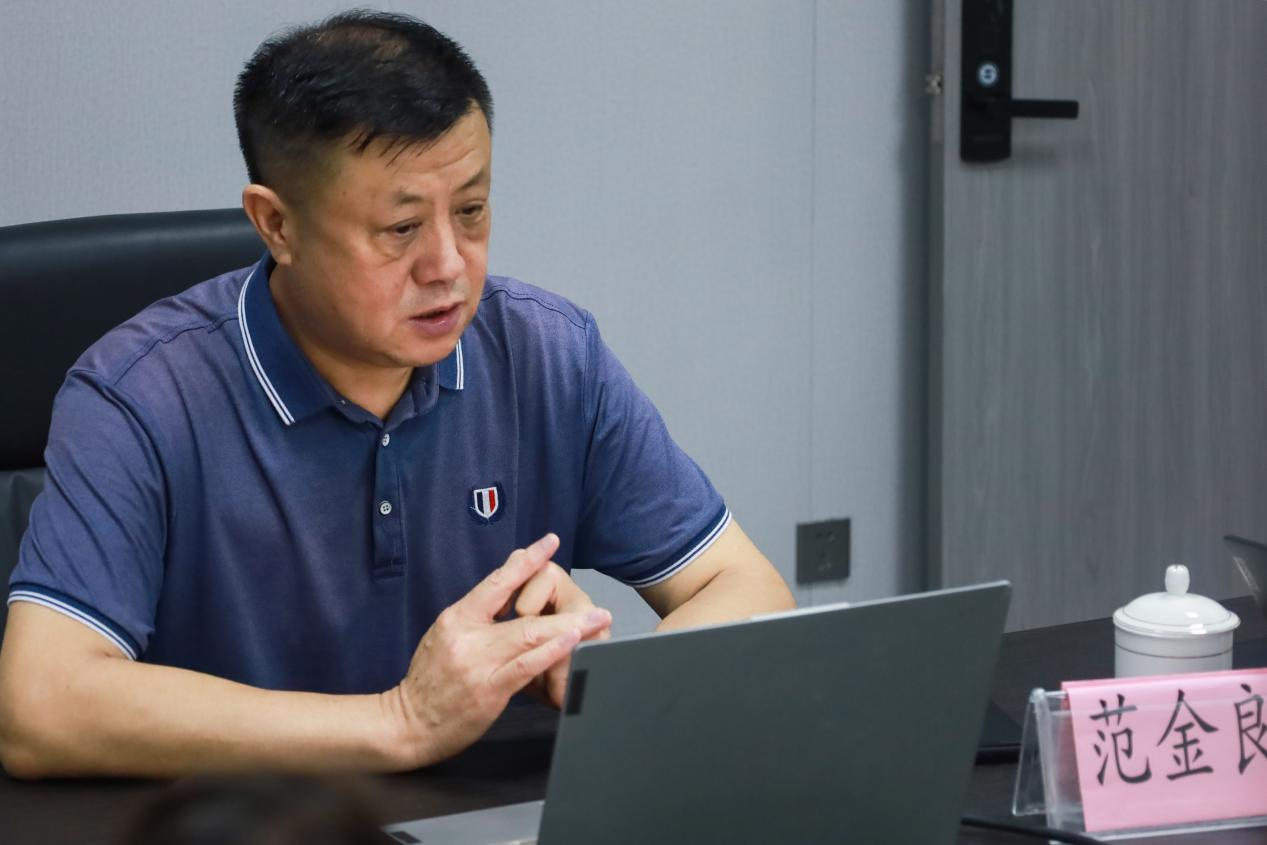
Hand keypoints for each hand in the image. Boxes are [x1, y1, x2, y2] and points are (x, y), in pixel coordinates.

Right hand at [388, 534, 611, 766]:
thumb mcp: (445, 635)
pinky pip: (526, 666)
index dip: (526, 561)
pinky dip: (552, 652)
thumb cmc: (429, 680)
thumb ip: (476, 615)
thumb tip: (507, 590)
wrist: (407, 724)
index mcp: (456, 618)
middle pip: (524, 613)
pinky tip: (571, 643)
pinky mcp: (489, 690)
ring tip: (596, 621)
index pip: (497, 582)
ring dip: (570, 628)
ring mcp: (479, 663)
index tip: (549, 543)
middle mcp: (468, 636)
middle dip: (564, 606)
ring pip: (531, 636)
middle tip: (597, 603)